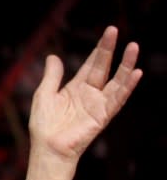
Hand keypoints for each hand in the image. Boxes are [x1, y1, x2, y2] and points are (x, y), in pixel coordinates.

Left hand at [28, 26, 141, 164]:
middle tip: (115, 30)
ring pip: (116, 81)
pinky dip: (127, 87)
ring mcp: (98, 105)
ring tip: (133, 47)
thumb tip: (53, 56)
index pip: (91, 64)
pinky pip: (118, 99)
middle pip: (103, 67)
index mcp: (76, 88)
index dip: (100, 49)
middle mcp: (90, 94)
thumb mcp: (44, 95)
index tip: (109, 32)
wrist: (47, 149)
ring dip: (125, 65)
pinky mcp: (102, 116)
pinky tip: (136, 73)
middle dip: (109, 50)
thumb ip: (52, 76)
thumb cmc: (44, 126)